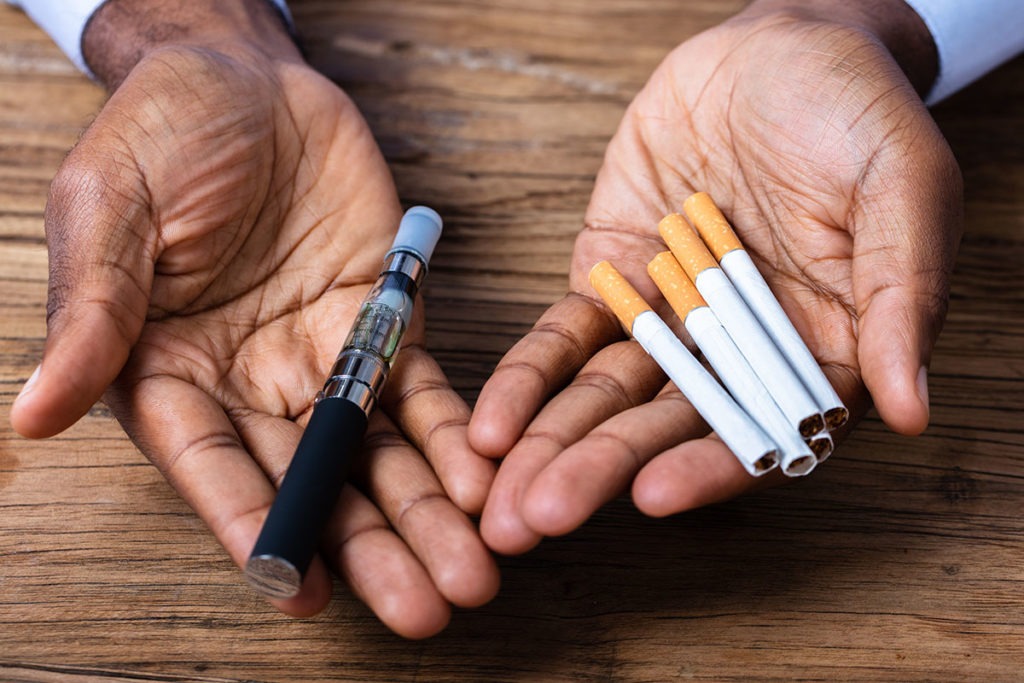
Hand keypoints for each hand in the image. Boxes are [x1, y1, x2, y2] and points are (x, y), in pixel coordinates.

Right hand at [9, 0, 496, 637]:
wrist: (248, 78)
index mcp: (168, 372)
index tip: (295, 586)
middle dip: (369, 548)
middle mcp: (249, 384)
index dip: (254, 526)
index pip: (212, 466)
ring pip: (379, 455)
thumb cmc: (162, 133)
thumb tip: (33, 412)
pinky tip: (486, 482)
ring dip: (427, 515)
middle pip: (313, 483)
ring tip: (473, 572)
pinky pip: (423, 393)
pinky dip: (454, 439)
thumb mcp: (112, 208)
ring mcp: (323, 360)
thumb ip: (95, 311)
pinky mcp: (384, 326)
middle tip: (424, 606)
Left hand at [471, 0, 961, 553]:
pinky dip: (529, 379)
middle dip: (597, 471)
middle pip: (665, 429)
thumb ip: (904, 294)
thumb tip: (912, 408)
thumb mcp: (902, 187)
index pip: (763, 433)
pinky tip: (491, 424)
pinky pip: (566, 338)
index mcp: (817, 354)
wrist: (777, 49)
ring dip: (549, 445)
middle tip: (535, 519)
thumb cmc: (856, 113)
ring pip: (603, 397)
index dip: (709, 468)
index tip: (653, 494)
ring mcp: (667, 322)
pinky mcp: (610, 283)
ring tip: (496, 497)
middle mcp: (736, 355)